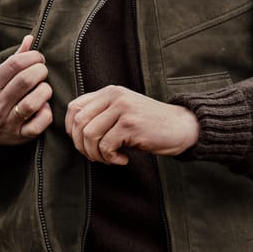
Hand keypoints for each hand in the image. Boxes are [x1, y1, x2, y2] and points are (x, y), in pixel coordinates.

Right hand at [0, 36, 52, 144]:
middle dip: (40, 71)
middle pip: (26, 80)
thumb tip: (30, 38)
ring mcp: (8, 122)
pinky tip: (44, 107)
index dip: (31, 57)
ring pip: (33, 102)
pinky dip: (46, 114)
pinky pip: (39, 125)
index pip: (14, 64)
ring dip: (45, 91)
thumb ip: (14, 59)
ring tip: (44, 88)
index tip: (37, 58)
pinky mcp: (19, 136)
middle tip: (42, 71)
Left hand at [65, 85, 198, 165]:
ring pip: (90, 135)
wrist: (181, 127)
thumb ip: (101, 115)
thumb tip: (73, 132)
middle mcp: (114, 96)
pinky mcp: (131, 124)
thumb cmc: (149, 125)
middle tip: (97, 156)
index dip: (71, 129)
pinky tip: (123, 159)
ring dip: (96, 154)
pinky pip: (106, 146)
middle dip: (82, 146)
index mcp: (109, 92)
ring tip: (110, 159)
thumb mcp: (122, 113)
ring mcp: (123, 109)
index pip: (74, 107)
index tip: (83, 143)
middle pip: (79, 122)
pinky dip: (111, 158)